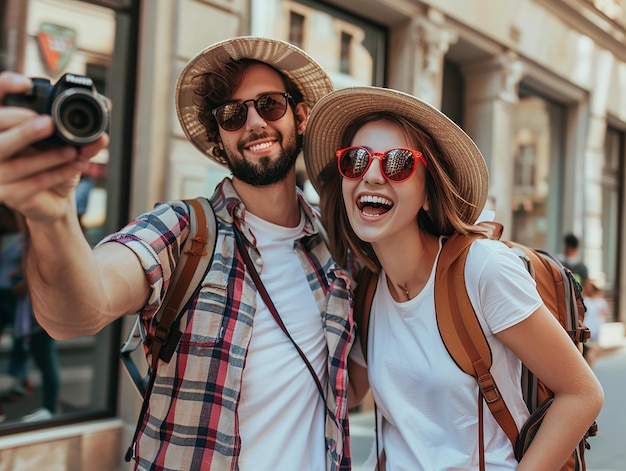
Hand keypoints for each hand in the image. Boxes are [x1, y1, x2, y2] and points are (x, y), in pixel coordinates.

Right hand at [0, 71, 108, 222]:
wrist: (54, 200)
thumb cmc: (54, 165)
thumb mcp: (69, 144)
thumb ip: (85, 132)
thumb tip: (107, 114)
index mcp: (3, 127)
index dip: (4, 87)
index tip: (25, 84)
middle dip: (24, 128)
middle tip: (49, 123)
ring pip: (16, 163)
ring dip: (47, 156)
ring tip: (72, 151)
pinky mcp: (9, 195)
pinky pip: (32, 184)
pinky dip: (57, 174)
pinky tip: (77, 165)